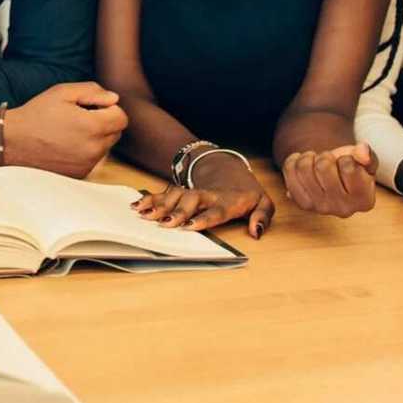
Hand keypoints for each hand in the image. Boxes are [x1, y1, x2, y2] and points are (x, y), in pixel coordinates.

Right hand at [3, 82, 127, 177]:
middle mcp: (93, 149)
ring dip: (96, 137)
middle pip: (116, 133)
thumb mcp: (63, 92)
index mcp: (93, 127)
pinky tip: (66, 143)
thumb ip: (93, 91)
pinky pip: (93, 159)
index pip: (121, 118)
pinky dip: (86, 150)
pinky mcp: (79, 174)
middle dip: (104, 122)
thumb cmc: (37, 113)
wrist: (12, 141)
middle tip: (79, 116)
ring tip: (71, 130)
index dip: (109, 108)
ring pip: (105, 147)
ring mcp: (86, 165)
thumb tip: (114, 99)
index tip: (91, 106)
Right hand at [131, 153, 273, 237]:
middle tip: (165, 223)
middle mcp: (208, 194)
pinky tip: (138, 206)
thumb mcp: (264, 202)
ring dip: (160, 205)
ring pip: (176, 195)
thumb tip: (256, 232)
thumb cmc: (246, 192)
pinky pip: (165, 194)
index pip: (216, 209)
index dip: (204, 217)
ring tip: (145, 215)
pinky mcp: (182, 191)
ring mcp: (193, 191)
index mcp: (228, 200)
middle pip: (192, 200)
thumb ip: (263, 216)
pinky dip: (151, 199)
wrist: (229, 170)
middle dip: (178, 211)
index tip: (191, 225)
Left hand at [282, 143, 378, 217]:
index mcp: (364, 200)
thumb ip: (368, 155)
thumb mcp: (365, 159)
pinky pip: (289, 171)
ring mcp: (321, 209)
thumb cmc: (352, 166)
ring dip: (309, 157)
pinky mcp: (303, 203)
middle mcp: (344, 210)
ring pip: (304, 167)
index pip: (348, 167)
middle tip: (329, 161)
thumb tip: (362, 154)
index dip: (346, 158)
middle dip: (326, 156)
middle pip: (323, 167)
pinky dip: (294, 160)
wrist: (333, 175)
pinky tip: (304, 164)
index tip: (347, 163)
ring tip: (317, 161)